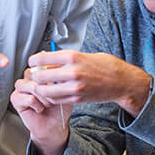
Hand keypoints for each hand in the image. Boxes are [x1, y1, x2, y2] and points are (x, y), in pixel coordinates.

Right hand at [11, 76, 69, 154]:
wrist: (54, 126)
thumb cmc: (59, 109)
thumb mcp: (64, 91)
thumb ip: (58, 79)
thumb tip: (55, 69)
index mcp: (40, 74)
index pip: (41, 65)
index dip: (50, 75)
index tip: (58, 84)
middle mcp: (29, 79)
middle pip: (34, 74)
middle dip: (46, 87)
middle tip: (53, 97)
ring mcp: (21, 88)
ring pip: (30, 85)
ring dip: (42, 97)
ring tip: (47, 104)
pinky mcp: (15, 99)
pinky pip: (27, 98)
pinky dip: (36, 105)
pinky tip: (39, 109)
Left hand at [27, 50, 151, 116]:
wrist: (121, 81)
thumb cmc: (103, 65)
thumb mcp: (82, 55)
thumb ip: (64, 59)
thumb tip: (45, 60)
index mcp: (72, 56)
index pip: (41, 59)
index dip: (33, 61)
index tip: (33, 62)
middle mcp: (72, 71)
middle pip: (40, 76)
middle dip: (35, 76)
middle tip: (36, 75)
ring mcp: (74, 87)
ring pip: (45, 91)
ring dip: (41, 88)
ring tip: (44, 85)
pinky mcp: (77, 98)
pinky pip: (55, 99)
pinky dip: (51, 96)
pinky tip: (53, 91)